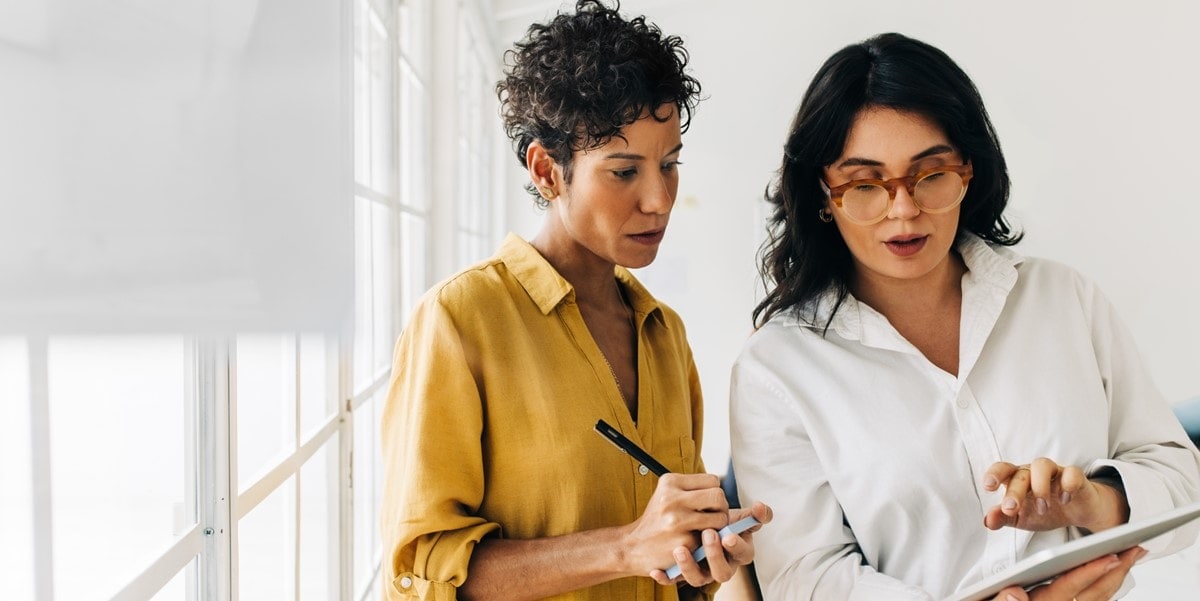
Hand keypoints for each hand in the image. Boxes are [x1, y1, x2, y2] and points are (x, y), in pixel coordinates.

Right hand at [622, 473, 729, 583]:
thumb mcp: (666, 495)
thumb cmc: (656, 521)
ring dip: (718, 527)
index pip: (713, 480)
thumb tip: (721, 491)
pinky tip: (694, 542)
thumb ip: (690, 489)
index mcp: (670, 482)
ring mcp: (677, 520)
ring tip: (705, 531)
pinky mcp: (684, 541)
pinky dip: (707, 542)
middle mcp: (672, 498)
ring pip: (720, 518)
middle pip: (719, 496)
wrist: (632, 546)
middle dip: (721, 508)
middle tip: (713, 517)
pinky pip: (711, 538)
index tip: (707, 504)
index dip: (714, 493)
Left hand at [648, 501, 772, 586]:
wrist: (687, 529)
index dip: (738, 546)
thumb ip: (750, 514)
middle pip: (722, 571)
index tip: (729, 535)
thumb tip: (761, 509)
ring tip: (680, 549)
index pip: (743, 554)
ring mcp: (700, 570)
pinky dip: (665, 577)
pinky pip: (673, 580)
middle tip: (708, 534)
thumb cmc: (716, 523)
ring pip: (697, 578)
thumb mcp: (733, 516)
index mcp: (736, 552)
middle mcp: (720, 565)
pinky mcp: (680, 574)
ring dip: (689, 567)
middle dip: (715, 554)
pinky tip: (657, 571)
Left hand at [982, 458, 1128, 532]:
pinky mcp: (1075, 477)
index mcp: (1017, 479)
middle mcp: (1033, 472)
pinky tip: (1065, 500)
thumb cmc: (1043, 511)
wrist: (1076, 512)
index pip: (1002, 469)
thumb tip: (987, 521)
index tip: (988, 487)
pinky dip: (1068, 485)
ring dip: (1040, 487)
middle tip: (1011, 509)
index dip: (994, 474)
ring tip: (1042, 508)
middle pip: (1021, 473)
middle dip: (1014, 491)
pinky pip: (1072, 472)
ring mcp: (1054, 472)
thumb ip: (1003, 517)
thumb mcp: (1021, 518)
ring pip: (1043, 465)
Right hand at [988, 546, 1145, 600]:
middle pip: (1095, 594)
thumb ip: (999, 600)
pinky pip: (1095, 599)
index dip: (1090, 573)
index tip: (1109, 558)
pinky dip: (1108, 584)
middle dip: (1116, 571)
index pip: (1067, 588)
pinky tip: (1114, 571)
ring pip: (1099, 597)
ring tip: (1132, 554)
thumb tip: (1014, 594)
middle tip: (1135, 549)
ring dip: (1117, 576)